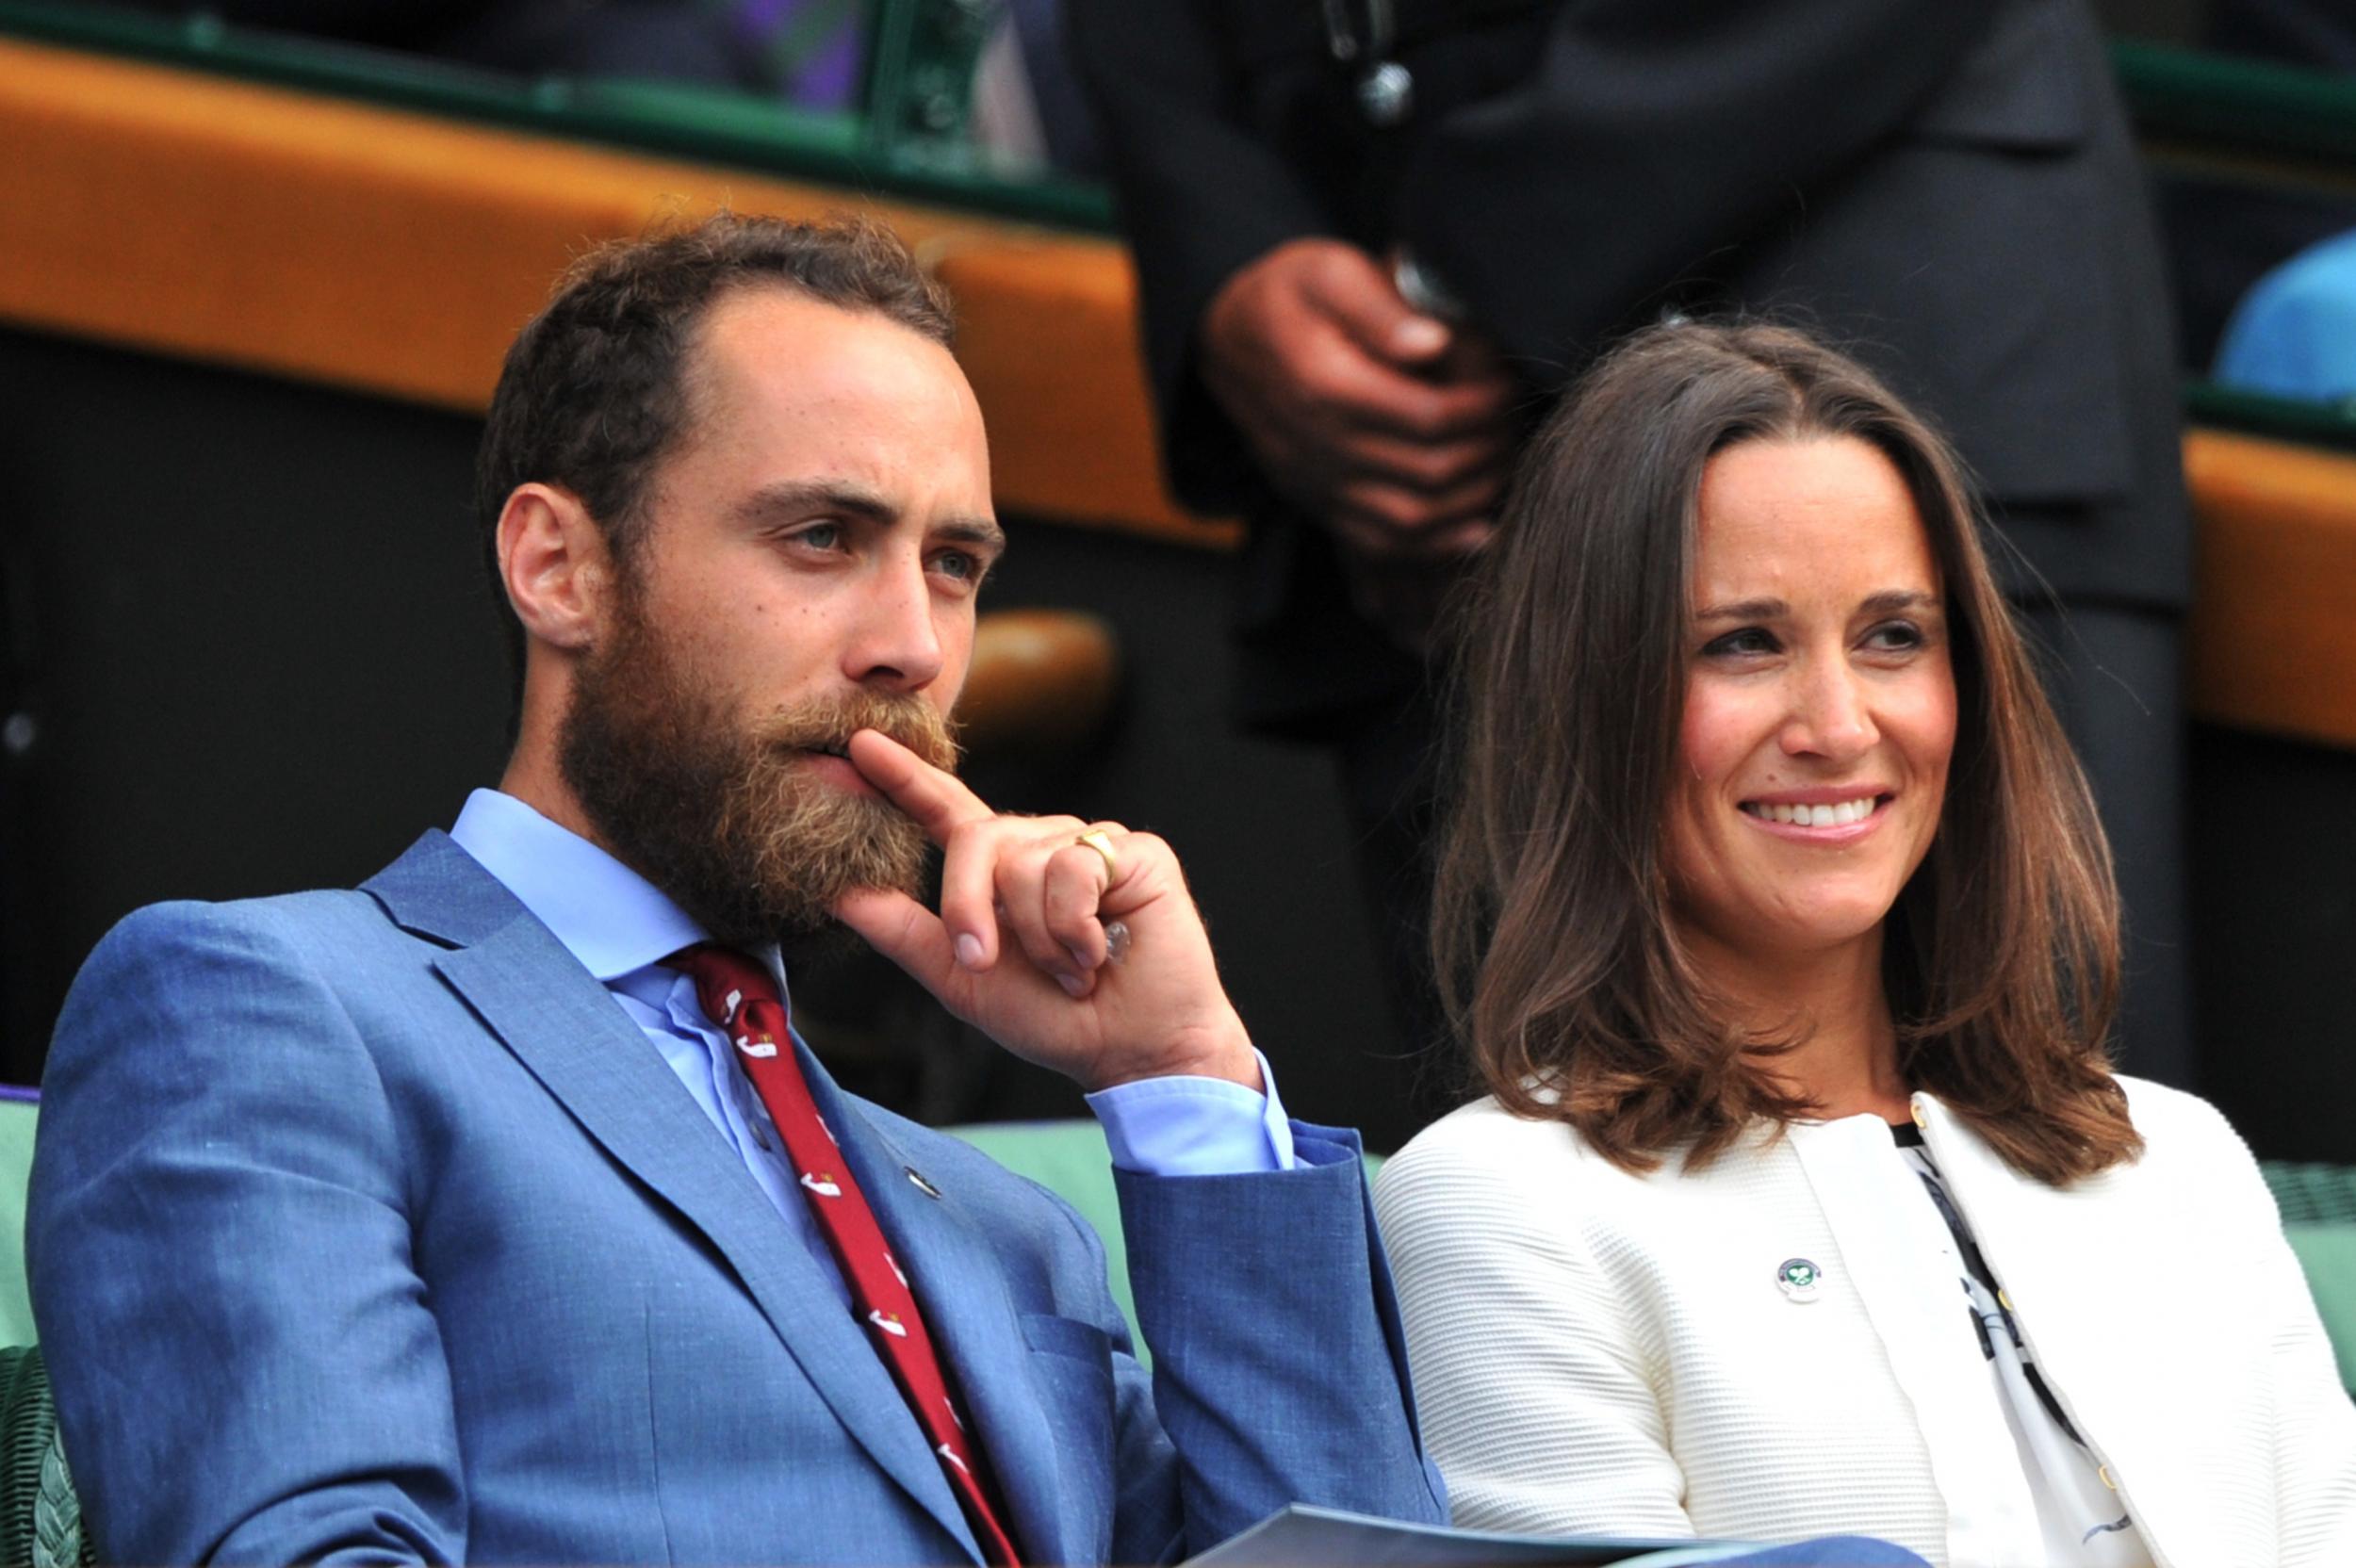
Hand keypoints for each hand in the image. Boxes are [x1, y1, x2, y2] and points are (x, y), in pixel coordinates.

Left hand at [830, 731, 1258, 1093]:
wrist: (1134, 1051)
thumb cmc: (1056, 1020)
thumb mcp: (963, 981)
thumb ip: (905, 934)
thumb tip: (841, 894)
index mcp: (1001, 871)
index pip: (948, 811)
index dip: (906, 778)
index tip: (862, 744)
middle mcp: (1044, 846)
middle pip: (978, 839)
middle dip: (970, 907)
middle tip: (989, 961)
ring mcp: (1091, 844)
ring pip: (1026, 861)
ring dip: (1039, 936)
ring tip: (1072, 968)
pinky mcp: (1137, 852)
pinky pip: (1075, 869)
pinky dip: (1075, 927)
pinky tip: (1100, 953)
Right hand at [1199, 238, 1516, 559]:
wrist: (1224, 336)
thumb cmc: (1289, 293)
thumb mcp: (1329, 271)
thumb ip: (1380, 306)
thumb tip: (1433, 343)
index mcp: (1324, 385)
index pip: (1428, 416)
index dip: (1483, 405)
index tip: (1507, 382)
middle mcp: (1316, 445)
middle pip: (1428, 471)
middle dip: (1487, 450)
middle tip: (1514, 422)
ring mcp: (1314, 482)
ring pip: (1410, 519)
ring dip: (1470, 500)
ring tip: (1502, 464)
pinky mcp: (1316, 503)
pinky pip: (1380, 544)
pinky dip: (1435, 545)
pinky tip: (1475, 528)